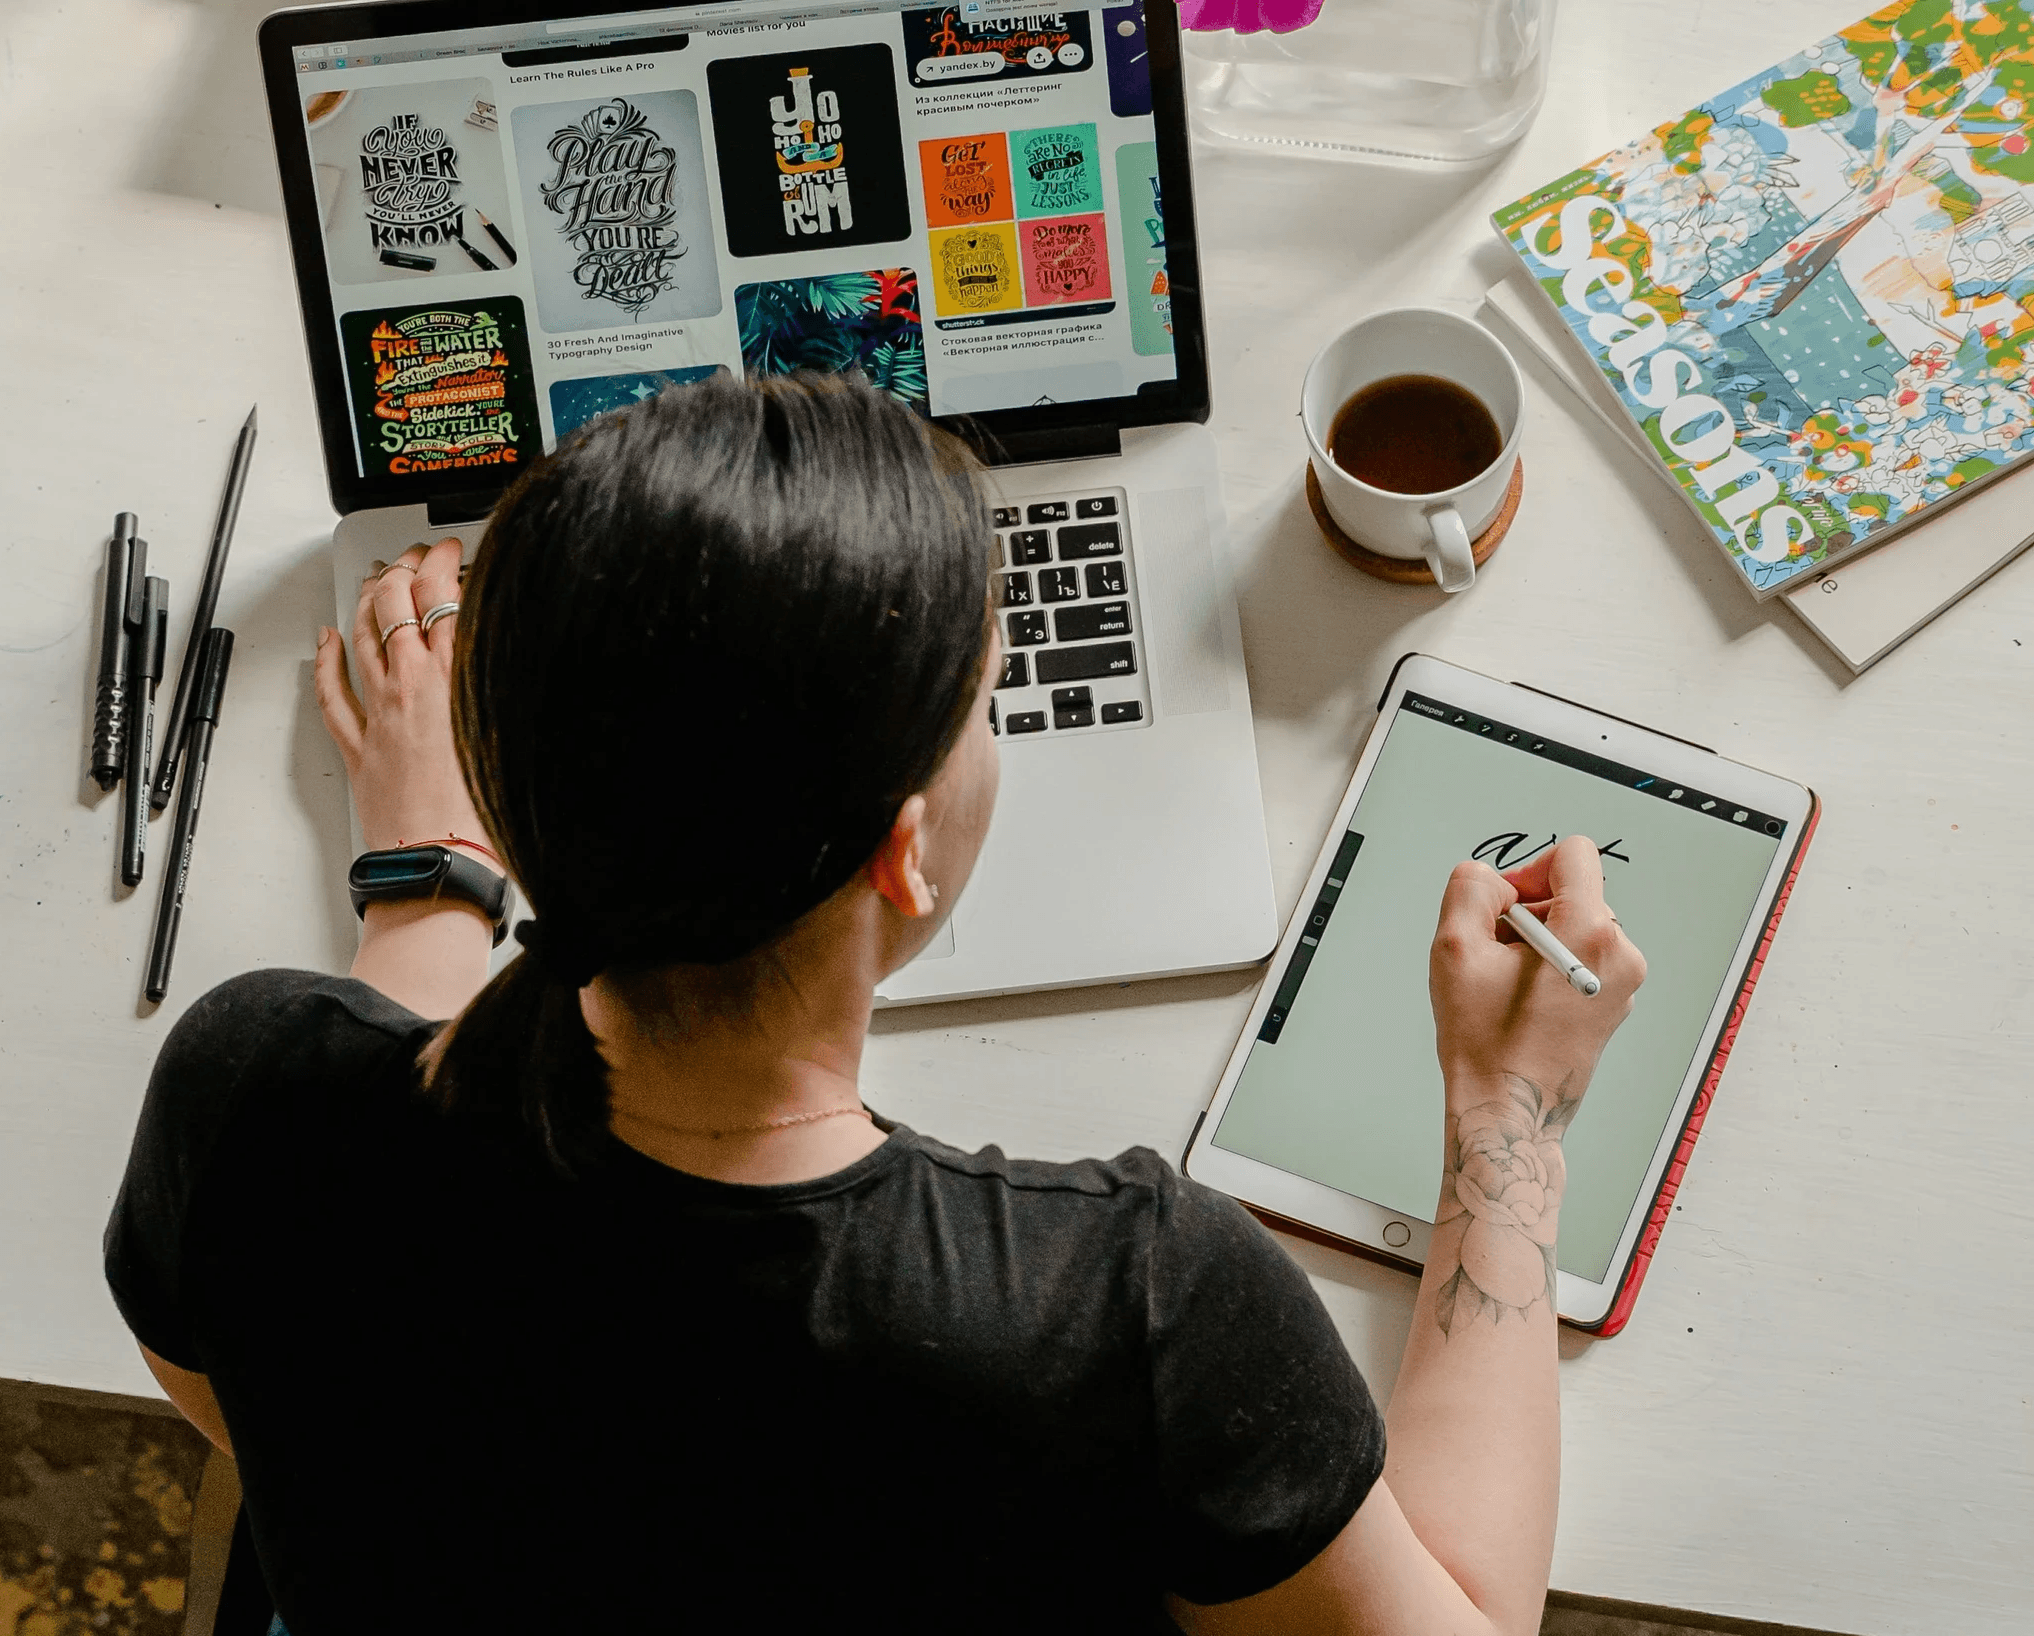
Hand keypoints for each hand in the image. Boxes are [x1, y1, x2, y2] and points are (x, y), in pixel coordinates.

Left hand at [314, 539, 492, 865]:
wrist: (445, 860)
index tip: (451, 550)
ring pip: (364, 636)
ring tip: (379, 579)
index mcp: (457, 677)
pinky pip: (332, 691)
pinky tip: (328, 641)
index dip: (444, 561)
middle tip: (416, 557)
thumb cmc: (485, 813)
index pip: (444, 595)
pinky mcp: (359, 744)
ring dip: (370, 600)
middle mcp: (413, 686)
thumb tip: (509, 652)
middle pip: (399, 604)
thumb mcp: (513, 730)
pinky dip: (327, 659)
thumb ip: (506, 682)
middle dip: (406, 569)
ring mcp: (380, 712)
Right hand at [1427, 835, 1644, 1107]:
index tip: (1506, 906)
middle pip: (1572, 893)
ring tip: (1506, 984)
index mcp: (1591, 932)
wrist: (1507, 1110)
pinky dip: (1550, 965)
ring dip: (1536, 941)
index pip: (1574, 855)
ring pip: (1575, 926)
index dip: (1528, 869)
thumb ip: (1470, 887)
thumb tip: (1493, 880)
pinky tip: (1523, 1001)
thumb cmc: (1485, 1041)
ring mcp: (1623, 983)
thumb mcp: (1455, 947)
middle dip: (1528, 912)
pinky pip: (1582, 958)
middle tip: (1496, 955)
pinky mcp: (1614, 1002)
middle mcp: (1620, 954)